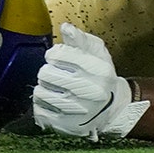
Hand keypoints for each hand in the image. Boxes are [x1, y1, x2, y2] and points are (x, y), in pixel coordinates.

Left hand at [33, 23, 149, 140]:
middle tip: (55, 74)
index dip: (53, 54)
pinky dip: (41, 104)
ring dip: (43, 88)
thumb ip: (80, 39)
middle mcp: (91, 91)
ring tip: (53, 88)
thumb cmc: (100, 75)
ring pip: (40, 92)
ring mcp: (79, 111)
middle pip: (46, 74)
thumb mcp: (97, 53)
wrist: (113, 107)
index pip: (58, 55)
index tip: (57, 58)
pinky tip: (51, 102)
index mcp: (98, 70)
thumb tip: (65, 27)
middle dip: (47, 71)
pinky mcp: (68, 125)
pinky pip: (40, 111)